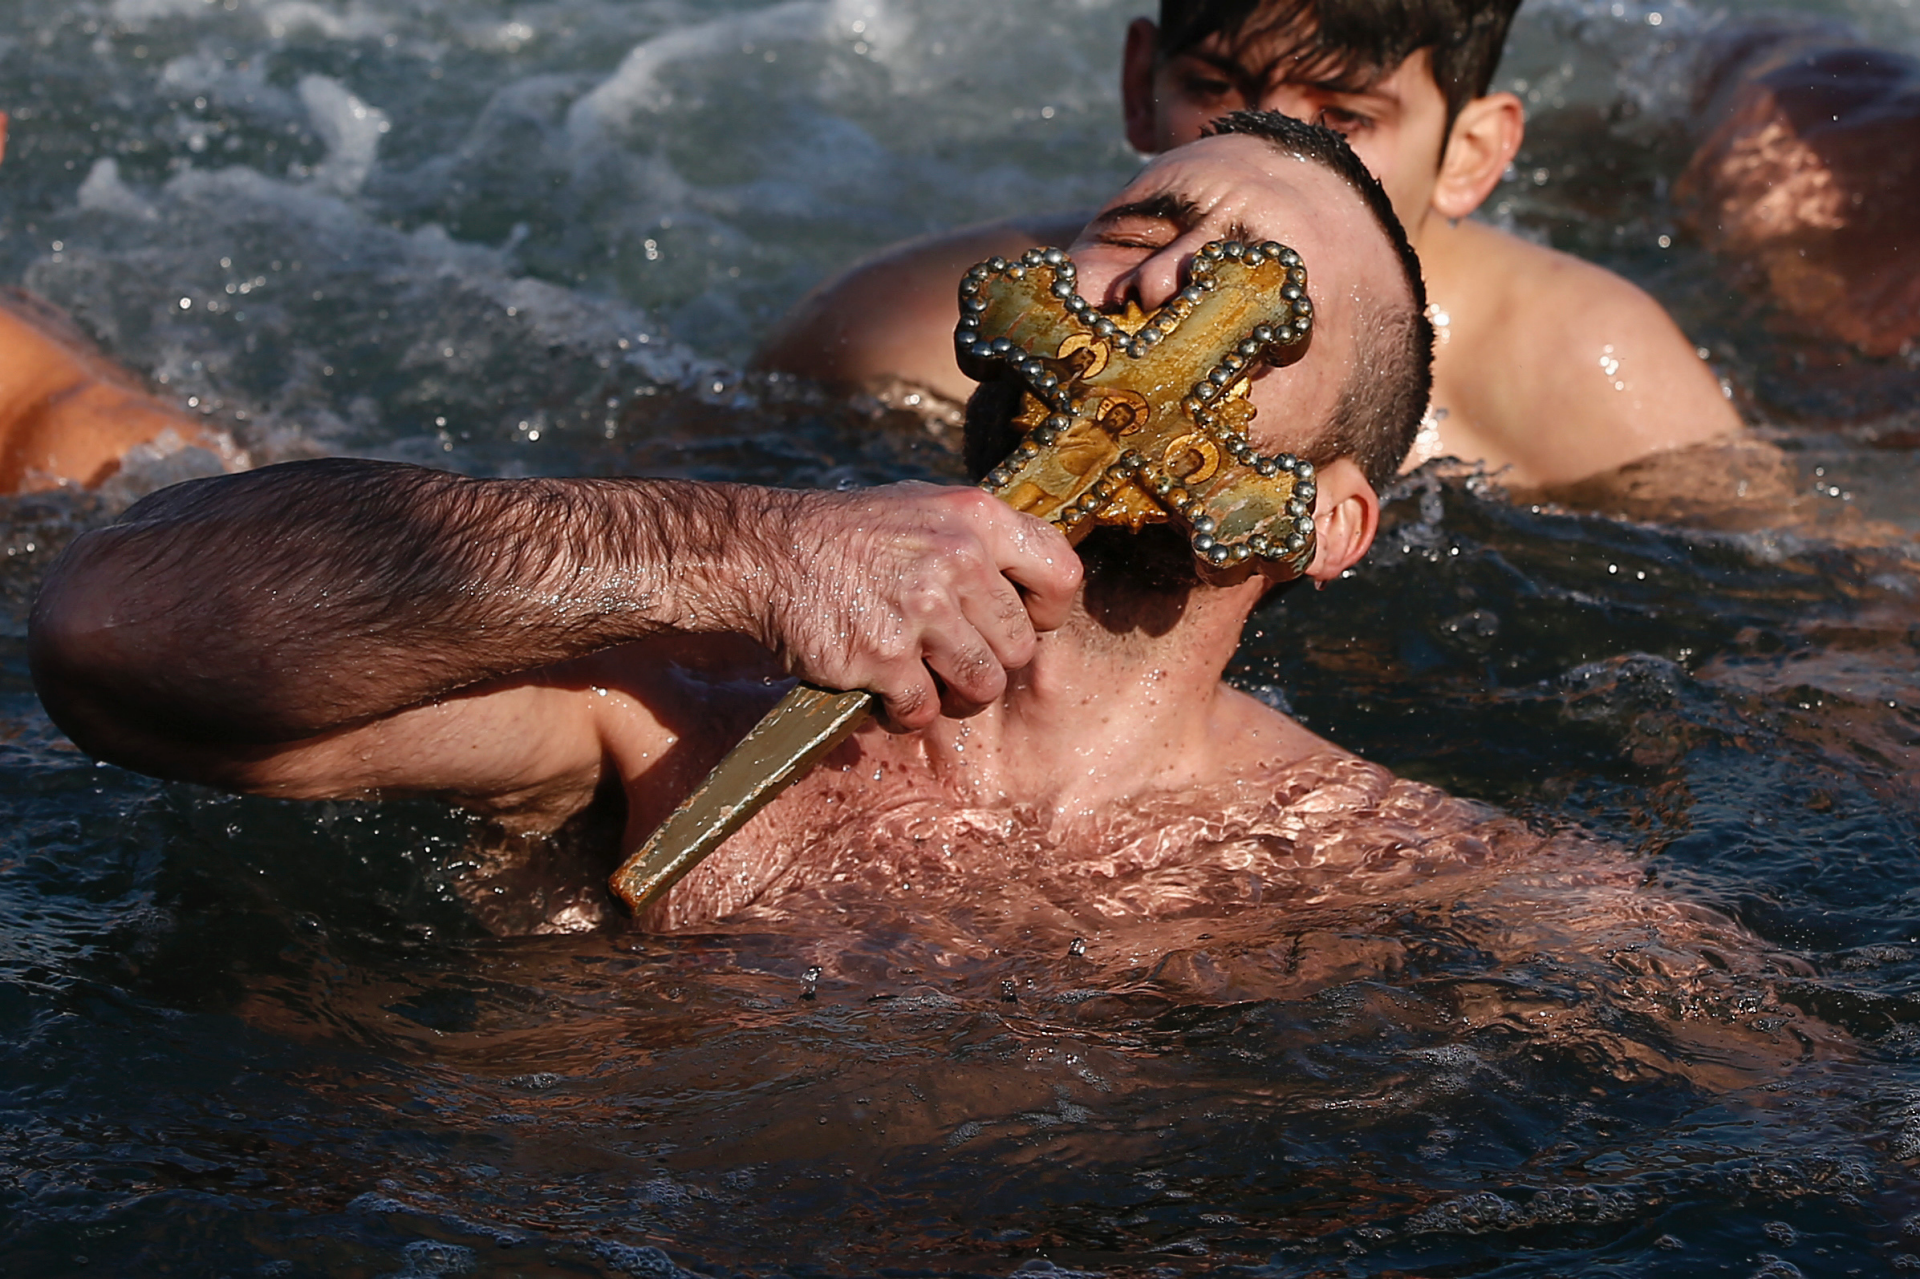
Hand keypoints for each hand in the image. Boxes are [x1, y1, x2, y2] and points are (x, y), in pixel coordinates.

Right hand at [763, 483, 1081, 729]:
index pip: (1061, 574)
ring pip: (982, 687)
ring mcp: (920, 610)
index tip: (1020, 622)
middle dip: (990, 662)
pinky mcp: (883, 657)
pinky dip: (903, 712)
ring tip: (923, 679)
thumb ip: (982, 540)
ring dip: (954, 695)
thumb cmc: (850, 535)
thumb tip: (1034, 584)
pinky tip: (881, 688)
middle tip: (952, 657)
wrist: (767, 554)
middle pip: (1020, 648)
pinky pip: (923, 711)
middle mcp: (957, 559)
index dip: (1047, 612)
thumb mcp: (925, 508)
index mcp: (976, 518)